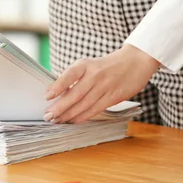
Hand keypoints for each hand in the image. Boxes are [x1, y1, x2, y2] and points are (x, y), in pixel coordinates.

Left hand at [43, 44, 159, 123]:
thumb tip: (56, 94)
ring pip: (84, 104)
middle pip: (75, 94)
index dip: (57, 86)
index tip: (46, 96)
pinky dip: (83, 117)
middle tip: (48, 116)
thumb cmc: (106, 65)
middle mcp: (95, 75)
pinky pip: (95, 109)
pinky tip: (73, 121)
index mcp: (86, 65)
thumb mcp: (89, 64)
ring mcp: (105, 87)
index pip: (69, 75)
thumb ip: (75, 77)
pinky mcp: (114, 97)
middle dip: (60, 107)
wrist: (135, 61)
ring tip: (57, 121)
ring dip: (69, 115)